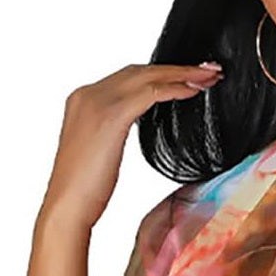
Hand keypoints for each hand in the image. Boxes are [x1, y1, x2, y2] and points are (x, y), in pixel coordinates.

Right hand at [39, 61, 223, 233]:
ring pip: (148, 76)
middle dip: (175, 69)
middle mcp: (88, 94)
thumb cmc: (84, 192)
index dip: (159, 74)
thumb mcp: (99, 151)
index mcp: (84, 100)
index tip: (186, 77)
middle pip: (139, 70)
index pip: (127, 78)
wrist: (67, 207)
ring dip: (182, 74)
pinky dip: (175, 89)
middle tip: (207, 69)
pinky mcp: (112, 116)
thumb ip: (112, 131)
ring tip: (209, 76)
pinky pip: (151, 93)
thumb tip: (128, 128)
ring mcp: (98, 102)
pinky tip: (194, 91)